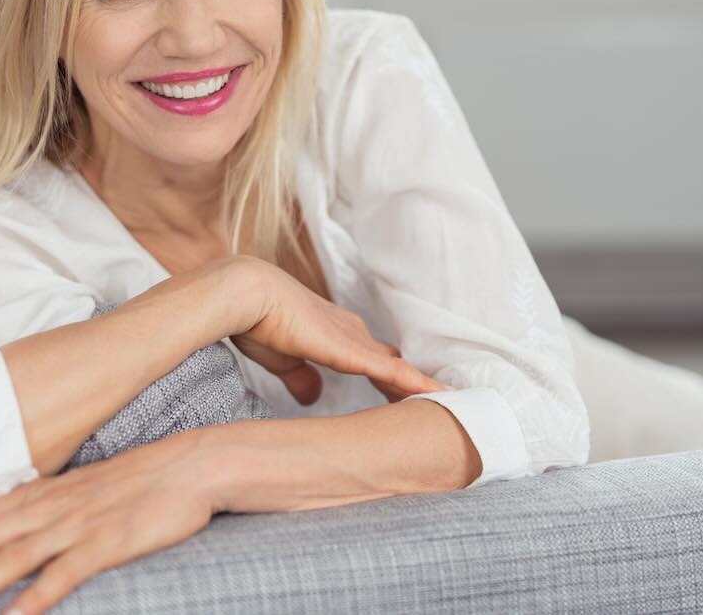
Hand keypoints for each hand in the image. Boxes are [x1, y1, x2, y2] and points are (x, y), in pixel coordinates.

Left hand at [0, 430, 215, 614]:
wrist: (189, 465)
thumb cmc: (136, 482)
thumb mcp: (80, 491)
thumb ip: (43, 508)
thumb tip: (7, 527)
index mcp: (41, 494)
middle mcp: (50, 507)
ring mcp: (77, 525)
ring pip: (13, 557)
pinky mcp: (107, 543)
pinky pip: (65, 575)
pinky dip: (36, 598)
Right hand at [226, 257, 450, 405]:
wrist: (249, 294)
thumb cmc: (258, 320)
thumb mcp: (283, 358)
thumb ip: (301, 377)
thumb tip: (313, 396)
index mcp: (335, 333)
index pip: (370, 358)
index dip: (388, 377)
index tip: (402, 395)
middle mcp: (352, 333)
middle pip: (393, 363)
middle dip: (412, 384)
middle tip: (438, 406)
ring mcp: (356, 341)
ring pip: (401, 371)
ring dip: (423, 389)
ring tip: (454, 408)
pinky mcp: (354, 353)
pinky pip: (397, 375)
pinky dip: (420, 388)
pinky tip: (442, 400)